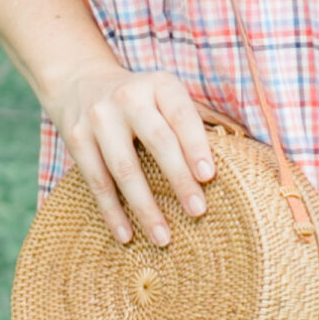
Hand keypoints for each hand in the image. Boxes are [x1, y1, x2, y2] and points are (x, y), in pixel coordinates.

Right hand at [44, 57, 217, 248]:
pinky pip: (97, 181)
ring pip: (124, 169)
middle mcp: (128, 98)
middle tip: (197, 212)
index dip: (195, 145)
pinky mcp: (75, 138)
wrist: (79, 81)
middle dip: (178, 180)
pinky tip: (126, 235)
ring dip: (145, 207)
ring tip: (163, 237)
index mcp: (159, 85)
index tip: (209, 176)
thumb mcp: (166, 94)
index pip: (181, 115)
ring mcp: (99, 118)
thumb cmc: (140, 99)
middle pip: (157, 142)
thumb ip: (198, 116)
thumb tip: (243, 141)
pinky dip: (112, 211)